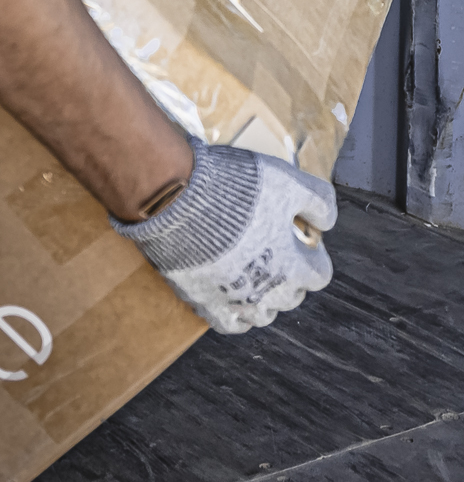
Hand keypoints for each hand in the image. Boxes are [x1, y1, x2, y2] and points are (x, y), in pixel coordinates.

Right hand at [112, 140, 336, 333]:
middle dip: (289, 275)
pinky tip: (231, 293)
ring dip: (263, 295)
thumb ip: (317, 202)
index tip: (301, 239)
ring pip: (262, 314)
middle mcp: (268, 293)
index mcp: (293, 267)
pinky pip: (230, 323)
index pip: (319, 275)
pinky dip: (235, 312)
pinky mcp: (205, 303)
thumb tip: (326, 221)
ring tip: (253, 270)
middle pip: (291, 296)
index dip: (313, 256)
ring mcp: (235, 302)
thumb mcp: (287, 181)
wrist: (177, 199)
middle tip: (275, 249)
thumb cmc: (235, 189)